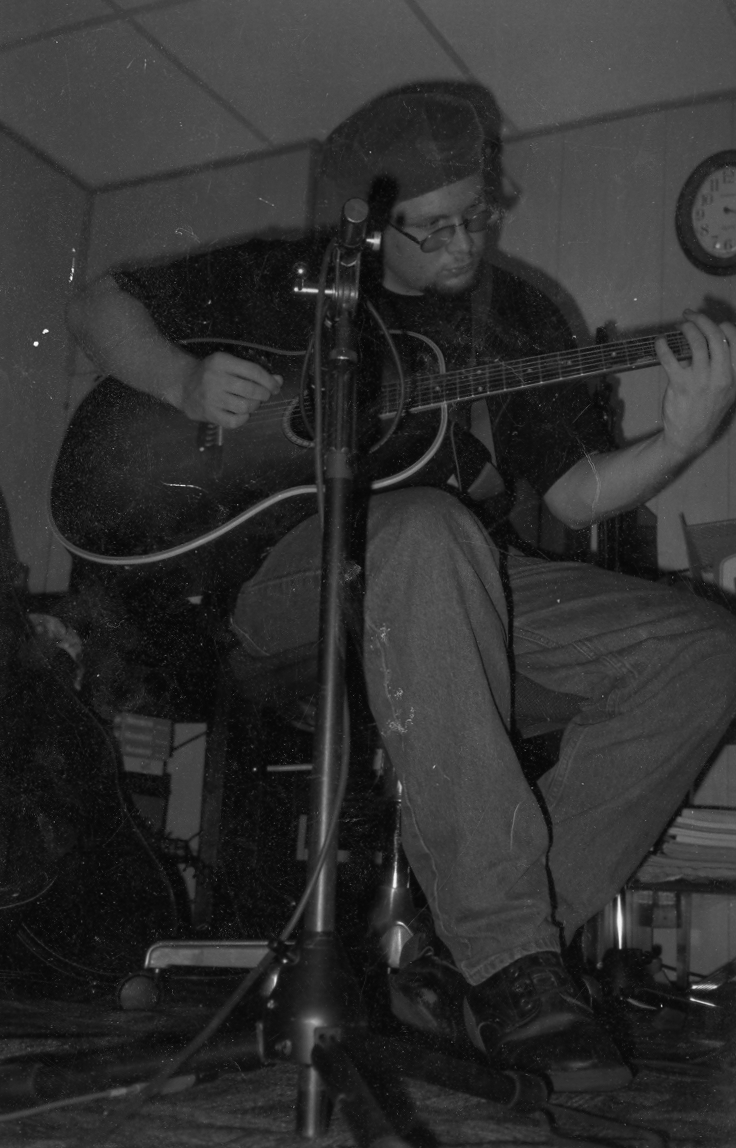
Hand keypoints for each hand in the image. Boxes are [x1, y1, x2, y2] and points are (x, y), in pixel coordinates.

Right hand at [180, 352, 281, 426]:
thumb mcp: (229, 365)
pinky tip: (242, 413)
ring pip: (245, 406)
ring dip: (254, 406)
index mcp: (221, 362)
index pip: (253, 371)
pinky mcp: (209, 413)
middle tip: (264, 395)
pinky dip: (244, 418)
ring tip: (252, 403)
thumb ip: (253, 372)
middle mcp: (215, 378)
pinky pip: (234, 421)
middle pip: (251, 390)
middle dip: (264, 394)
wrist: (184, 385)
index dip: (269, 381)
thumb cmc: (212, 374)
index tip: (276, 386)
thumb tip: (278, 380)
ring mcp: (211, 397)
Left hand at [656, 311, 735, 461]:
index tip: (710, 323)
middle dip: (701, 319)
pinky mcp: (681, 385)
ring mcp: (701, 380)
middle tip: (690, 315)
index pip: (734, 339)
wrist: (691, 436)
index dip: (721, 325)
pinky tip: (660, 342)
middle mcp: (722, 375)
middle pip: (715, 335)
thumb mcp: (728, 389)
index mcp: (735, 374)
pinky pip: (670, 358)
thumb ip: (726, 366)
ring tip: (679, 326)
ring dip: (686, 328)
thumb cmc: (708, 409)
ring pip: (696, 342)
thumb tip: (714, 338)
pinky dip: (663, 346)